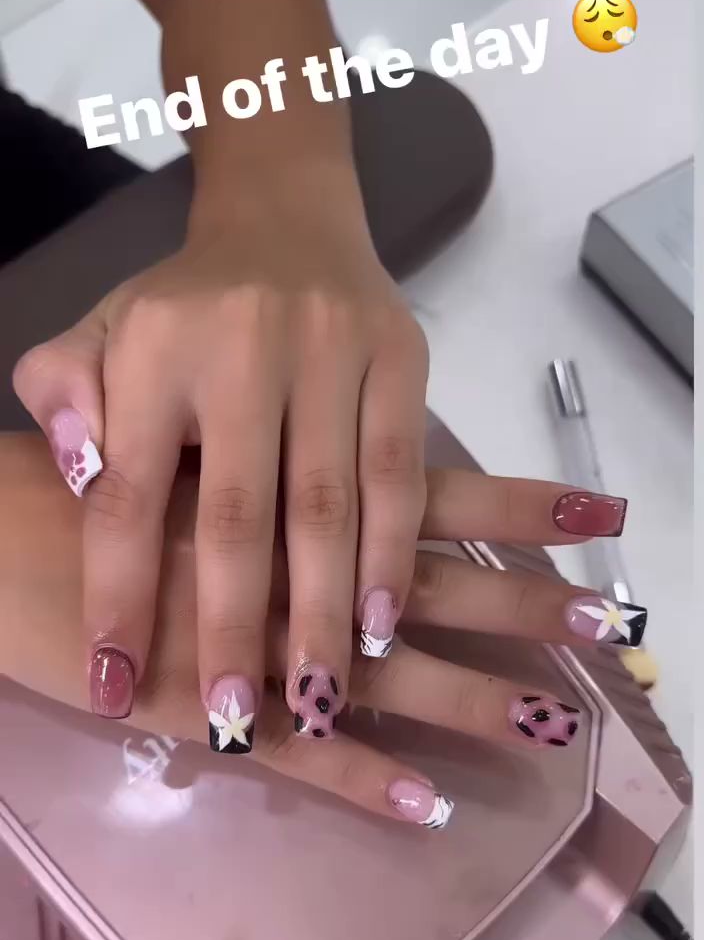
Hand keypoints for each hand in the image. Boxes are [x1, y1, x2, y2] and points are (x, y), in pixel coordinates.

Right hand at [0, 435, 640, 830]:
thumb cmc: (67, 486)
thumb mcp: (162, 426)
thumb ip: (242, 436)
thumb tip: (318, 453)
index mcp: (289, 493)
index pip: (429, 493)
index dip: (515, 504)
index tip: (598, 513)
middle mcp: (294, 568)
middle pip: (432, 588)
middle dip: (523, 606)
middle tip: (607, 625)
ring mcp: (257, 649)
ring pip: (387, 679)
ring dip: (475, 703)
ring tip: (554, 727)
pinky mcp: (210, 716)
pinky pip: (302, 757)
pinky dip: (364, 780)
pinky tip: (427, 804)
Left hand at [12, 161, 427, 747]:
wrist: (286, 214)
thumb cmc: (186, 306)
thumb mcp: (102, 334)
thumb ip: (65, 397)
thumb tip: (78, 479)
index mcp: (154, 354)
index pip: (126, 494)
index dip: (118, 598)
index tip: (109, 692)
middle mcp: (242, 349)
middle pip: (237, 515)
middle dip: (233, 629)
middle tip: (233, 725)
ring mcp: (331, 352)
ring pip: (330, 505)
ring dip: (325, 612)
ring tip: (317, 701)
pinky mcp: (401, 360)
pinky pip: (402, 474)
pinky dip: (392, 555)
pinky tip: (382, 625)